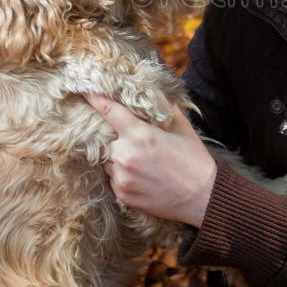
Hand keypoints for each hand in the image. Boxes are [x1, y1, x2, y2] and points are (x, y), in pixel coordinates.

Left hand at [84, 94, 216, 227]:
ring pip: (106, 159)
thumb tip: (151, 93)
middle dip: (110, 134)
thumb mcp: (182, 127)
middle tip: (125, 135)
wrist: (203, 196)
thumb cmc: (194, 158)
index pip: (108, 110)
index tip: (83, 90)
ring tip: (137, 156)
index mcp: (141, 134)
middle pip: (103, 138)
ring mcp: (122, 177)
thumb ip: (163, 108)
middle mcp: (126, 155)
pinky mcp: (122, 195)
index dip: (94, 98)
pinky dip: (120, 172)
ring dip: (115, 155)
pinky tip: (140, 173)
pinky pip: (112, 178)